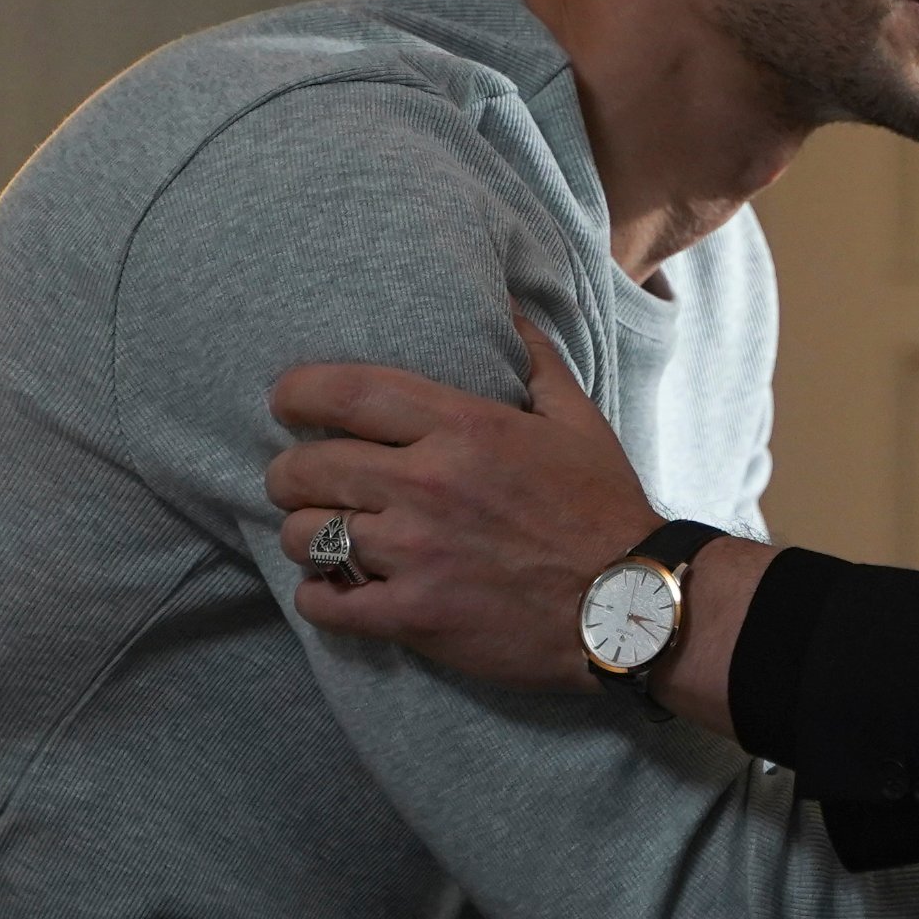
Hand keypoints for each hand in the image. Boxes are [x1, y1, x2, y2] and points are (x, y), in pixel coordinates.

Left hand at [270, 329, 764, 713]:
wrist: (631, 607)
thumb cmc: (603, 509)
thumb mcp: (578, 419)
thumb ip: (534, 357)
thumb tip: (507, 302)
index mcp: (465, 429)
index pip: (348, 392)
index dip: (298, 393)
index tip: (287, 402)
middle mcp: (429, 485)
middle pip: (308, 467)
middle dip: (289, 473)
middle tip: (298, 481)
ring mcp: (417, 554)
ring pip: (307, 535)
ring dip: (305, 535)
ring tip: (320, 537)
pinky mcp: (415, 616)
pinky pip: (326, 603)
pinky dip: (319, 597)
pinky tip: (333, 589)